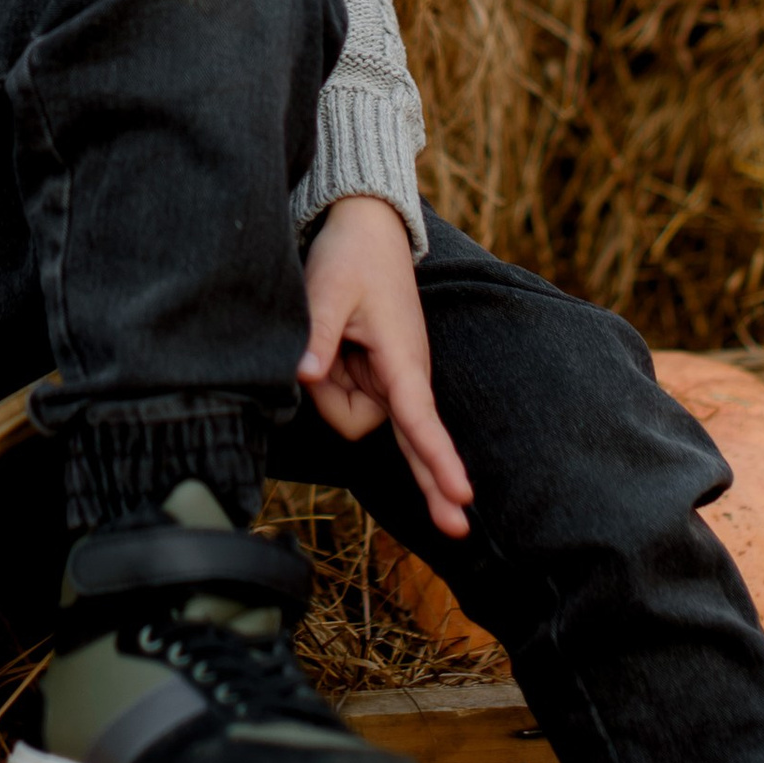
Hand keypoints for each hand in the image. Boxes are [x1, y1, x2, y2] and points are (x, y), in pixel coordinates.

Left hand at [298, 193, 473, 544]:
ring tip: (325, 336)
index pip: (420, 420)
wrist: (367, 231)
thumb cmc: (351, 257)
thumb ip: (318, 334)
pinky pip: (348, 399)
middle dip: (431, 479)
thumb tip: (303, 376)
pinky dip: (330, 384)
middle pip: (401, 438)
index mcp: (402, 358)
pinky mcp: (379, 376)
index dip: (437, 459)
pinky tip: (329, 353)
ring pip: (353, 416)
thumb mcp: (327, 290)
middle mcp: (404, 376)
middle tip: (457, 531)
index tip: (461, 496)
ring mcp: (393, 378)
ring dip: (328, 389)